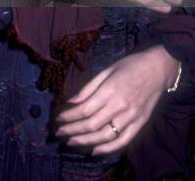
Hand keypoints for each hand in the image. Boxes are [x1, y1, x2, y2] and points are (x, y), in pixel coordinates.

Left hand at [55, 45, 178, 154]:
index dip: (69, 116)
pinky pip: (123, 141)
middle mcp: (120, 106)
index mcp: (110, 90)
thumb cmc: (129, 66)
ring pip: (105, 136)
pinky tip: (94, 151)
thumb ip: (89, 88)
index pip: (85, 109)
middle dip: (72, 130)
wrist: (158, 69)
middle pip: (92, 124)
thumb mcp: (106, 70)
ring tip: (71, 142)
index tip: (58, 119)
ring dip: (86, 141)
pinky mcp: (140, 124)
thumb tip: (71, 101)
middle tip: (59, 133)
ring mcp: (131, 117)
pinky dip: (108, 149)